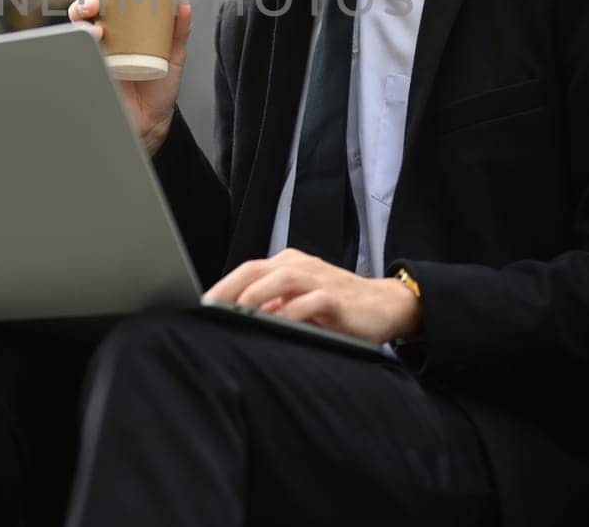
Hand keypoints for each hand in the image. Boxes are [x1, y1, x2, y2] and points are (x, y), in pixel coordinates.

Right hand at [67, 0, 192, 156]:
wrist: (152, 123)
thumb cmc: (159, 87)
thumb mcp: (173, 56)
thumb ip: (178, 33)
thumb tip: (185, 5)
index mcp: (121, 29)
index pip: (103, 2)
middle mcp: (103, 40)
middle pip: (84, 13)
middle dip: (83, 2)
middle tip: (95, 3)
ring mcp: (94, 57)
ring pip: (77, 32)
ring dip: (81, 23)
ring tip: (97, 28)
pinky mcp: (90, 75)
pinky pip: (79, 58)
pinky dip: (80, 49)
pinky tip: (91, 45)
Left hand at [203, 248, 423, 344]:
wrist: (386, 305)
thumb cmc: (337, 305)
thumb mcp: (299, 302)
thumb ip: (273, 306)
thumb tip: (237, 319)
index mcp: (289, 264)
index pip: (248, 269)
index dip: (224, 285)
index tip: (203, 305)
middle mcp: (301, 266)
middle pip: (258, 268)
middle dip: (231, 287)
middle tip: (211, 308)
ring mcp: (320, 279)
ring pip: (282, 278)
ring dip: (257, 295)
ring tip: (238, 312)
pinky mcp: (338, 298)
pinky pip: (313, 300)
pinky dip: (294, 311)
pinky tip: (279, 323)